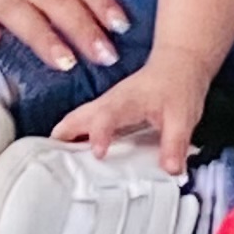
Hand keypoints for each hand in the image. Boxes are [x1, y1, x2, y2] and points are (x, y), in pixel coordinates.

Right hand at [55, 40, 208, 173]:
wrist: (178, 63)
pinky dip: (73, 140)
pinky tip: (75, 159)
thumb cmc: (178, 86)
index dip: (98, 134)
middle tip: (51, 165)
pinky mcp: (107, 113)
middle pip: (75, 119)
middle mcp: (109, 103)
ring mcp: (105, 107)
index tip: (97, 153)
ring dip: (63, 141)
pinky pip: (83, 126)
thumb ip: (175, 143)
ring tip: (55, 168)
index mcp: (126, 101)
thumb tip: (170, 170)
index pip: (106, 116)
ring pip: (75, 122)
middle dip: (61, 140)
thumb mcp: (183, 117)